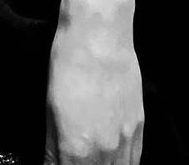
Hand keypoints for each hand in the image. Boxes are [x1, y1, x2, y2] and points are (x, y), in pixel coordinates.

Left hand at [43, 0, 143, 163]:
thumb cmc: (70, 64)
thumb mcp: (49, 108)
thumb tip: (51, 162)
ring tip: (91, 157)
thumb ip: (52, 146)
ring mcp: (126, 141)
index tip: (57, 161)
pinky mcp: (139, 127)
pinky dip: (122, 163)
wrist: (99, 36)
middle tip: (73, 157)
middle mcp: (106, 152)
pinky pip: (134, 160)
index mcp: (77, 149)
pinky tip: (111, 157)